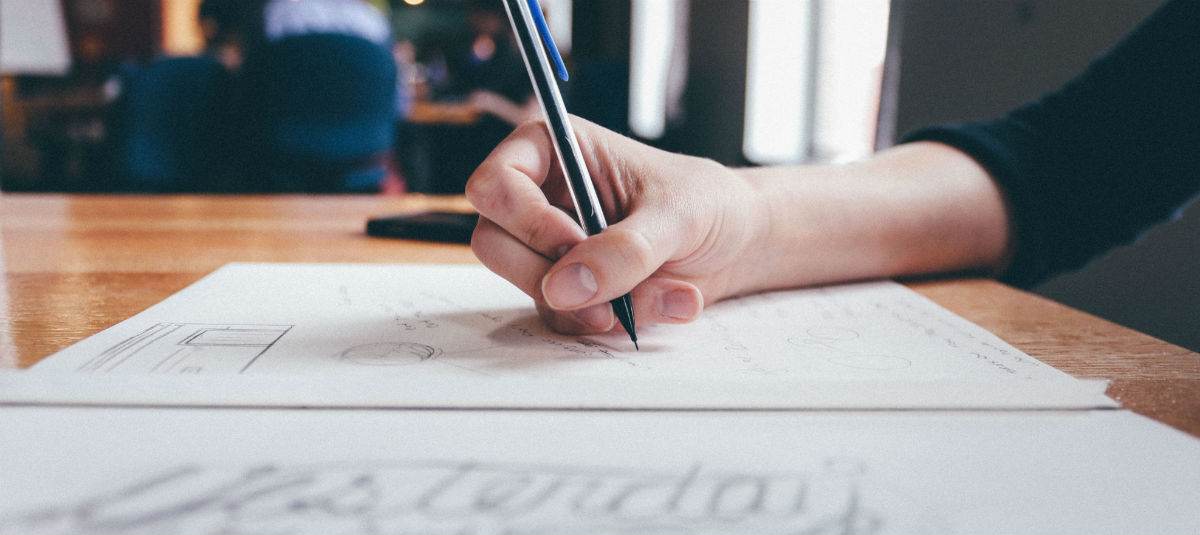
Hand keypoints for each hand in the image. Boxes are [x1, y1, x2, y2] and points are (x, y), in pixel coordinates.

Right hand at [466, 116, 769, 333]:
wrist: (738, 244)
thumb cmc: (708, 203)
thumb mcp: (677, 215)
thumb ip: (625, 248)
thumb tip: (566, 288)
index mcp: (554, 150)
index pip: (494, 184)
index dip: (524, 220)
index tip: (572, 242)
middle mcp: (541, 197)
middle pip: (493, 244)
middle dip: (550, 274)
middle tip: (606, 282)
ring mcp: (551, 248)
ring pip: (528, 288)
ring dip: (595, 305)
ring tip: (663, 293)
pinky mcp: (570, 289)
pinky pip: (564, 318)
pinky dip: (614, 321)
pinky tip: (662, 303)